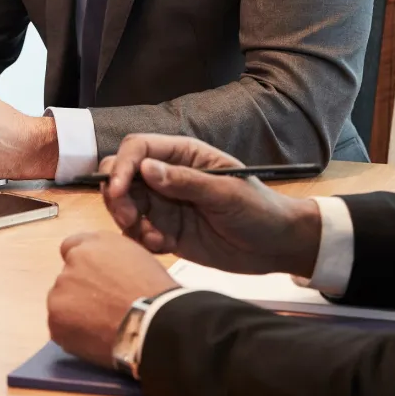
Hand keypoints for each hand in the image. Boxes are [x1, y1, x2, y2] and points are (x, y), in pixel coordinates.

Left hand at [46, 232, 177, 367]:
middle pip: (68, 277)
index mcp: (94, 243)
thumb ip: (111, 256)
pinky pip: (60, 327)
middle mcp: (72, 261)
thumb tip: (101, 267)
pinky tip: (95, 340)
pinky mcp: (56, 319)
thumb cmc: (155, 291)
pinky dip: (73, 334)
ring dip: (75, 312)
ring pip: (62, 302)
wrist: (154, 322)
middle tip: (104, 308)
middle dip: (81, 290)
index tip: (93, 282)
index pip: (72, 247)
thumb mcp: (138, 256)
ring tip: (102, 327)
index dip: (83, 266)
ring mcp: (60, 290)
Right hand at [101, 133, 322, 276]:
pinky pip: (137, 231)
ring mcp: (163, 204)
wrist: (277, 247)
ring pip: (124, 205)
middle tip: (130, 219)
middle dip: (117, 196)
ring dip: (129, 222)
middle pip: (122, 175)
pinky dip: (142, 239)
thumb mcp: (226, 193)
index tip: (118, 190)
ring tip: (154, 238)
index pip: (138, 148)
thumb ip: (185, 181)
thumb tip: (145, 169)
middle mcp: (167, 175)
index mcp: (183, 155)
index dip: (122, 166)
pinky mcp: (164, 230)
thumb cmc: (259, 210)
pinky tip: (163, 246)